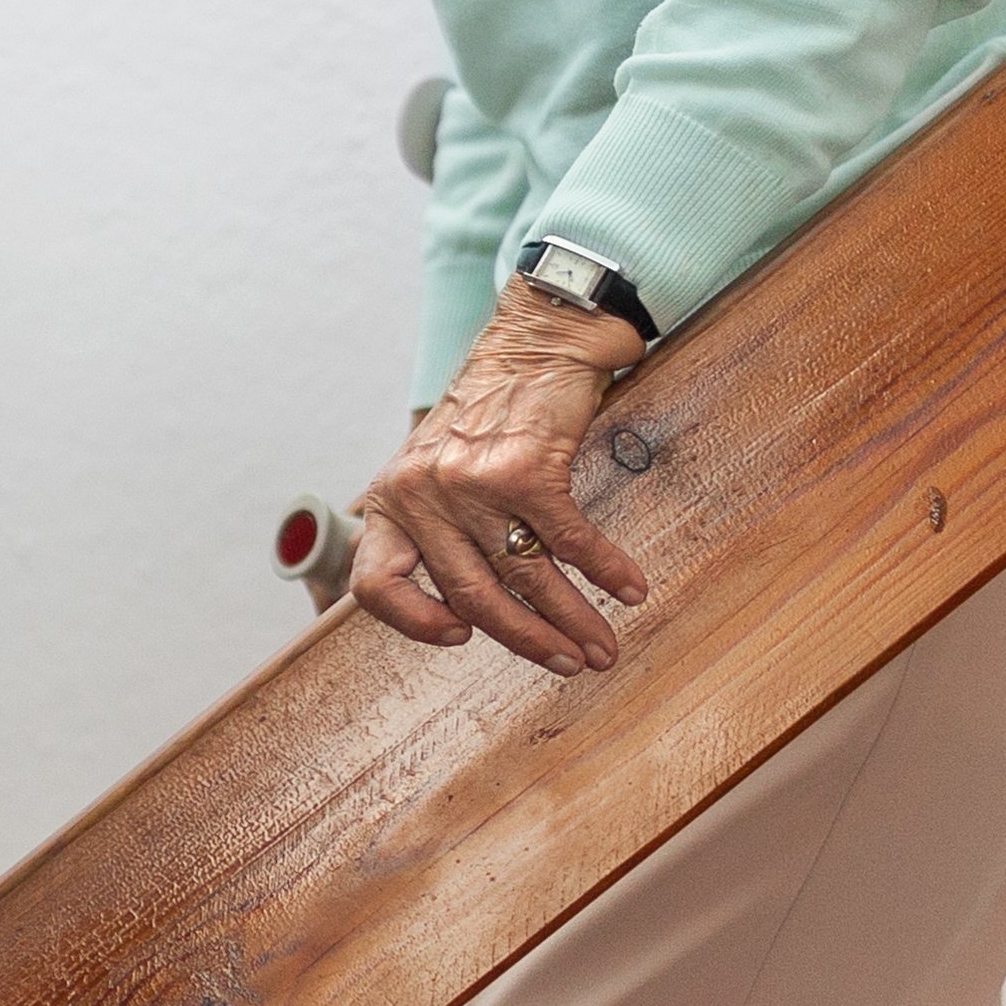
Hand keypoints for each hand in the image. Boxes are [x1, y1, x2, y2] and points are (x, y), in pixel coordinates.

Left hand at [349, 292, 656, 670]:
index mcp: (393, 500)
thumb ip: (434, 528)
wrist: (533, 343)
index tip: (459, 637)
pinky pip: (569, 541)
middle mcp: (422, 495)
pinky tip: (629, 588)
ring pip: (525, 575)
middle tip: (567, 663)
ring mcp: (470, 484)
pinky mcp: (523, 470)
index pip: (376, 583)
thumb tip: (463, 609)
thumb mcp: (432, 468)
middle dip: (527, 639)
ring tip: (602, 647)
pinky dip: (605, 570)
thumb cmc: (488, 411)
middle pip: (471, 595)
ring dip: (572, 619)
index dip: (412, 622)